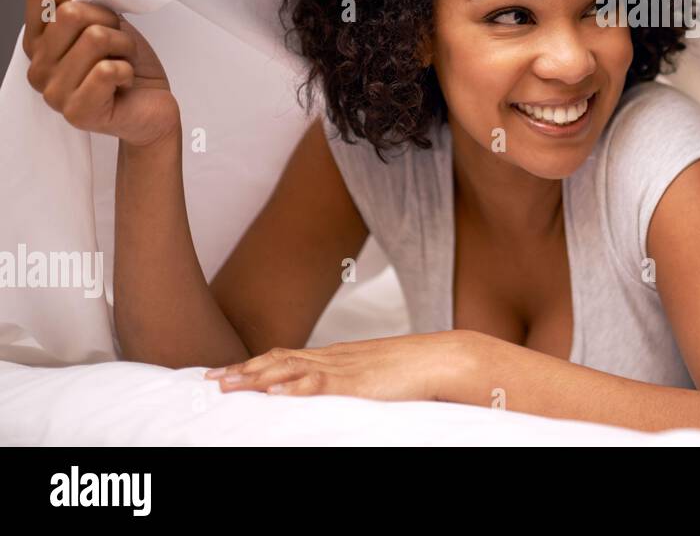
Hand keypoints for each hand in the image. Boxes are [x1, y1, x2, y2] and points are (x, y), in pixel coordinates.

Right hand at [23, 0, 177, 147]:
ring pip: (95, 38)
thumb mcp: (104, 22)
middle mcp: (38, 67)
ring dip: (124, 47)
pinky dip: (128, 70)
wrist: (152, 107)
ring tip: (124, 63)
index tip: (100, 11)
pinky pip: (107, 69)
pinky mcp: (77, 112)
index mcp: (38, 42)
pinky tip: (124, 82)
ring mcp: (53, 93)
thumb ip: (82, 1)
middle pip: (72, 12)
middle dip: (110, 21)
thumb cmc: (128, 64)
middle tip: (118, 44)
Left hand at [204, 332, 483, 401]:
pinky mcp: (356, 382)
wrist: (440, 357)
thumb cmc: (410, 370)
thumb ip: (344, 382)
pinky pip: (320, 383)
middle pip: (276, 361)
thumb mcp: (369, 375)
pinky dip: (294, 387)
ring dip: (255, 378)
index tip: (221, 373)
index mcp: (334, 357)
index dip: (250, 365)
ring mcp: (343, 368)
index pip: (282, 357)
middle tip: (207, 380)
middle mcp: (332, 358)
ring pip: (289, 369)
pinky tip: (274, 393)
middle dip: (240, 371)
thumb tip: (324, 393)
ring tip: (227, 386)